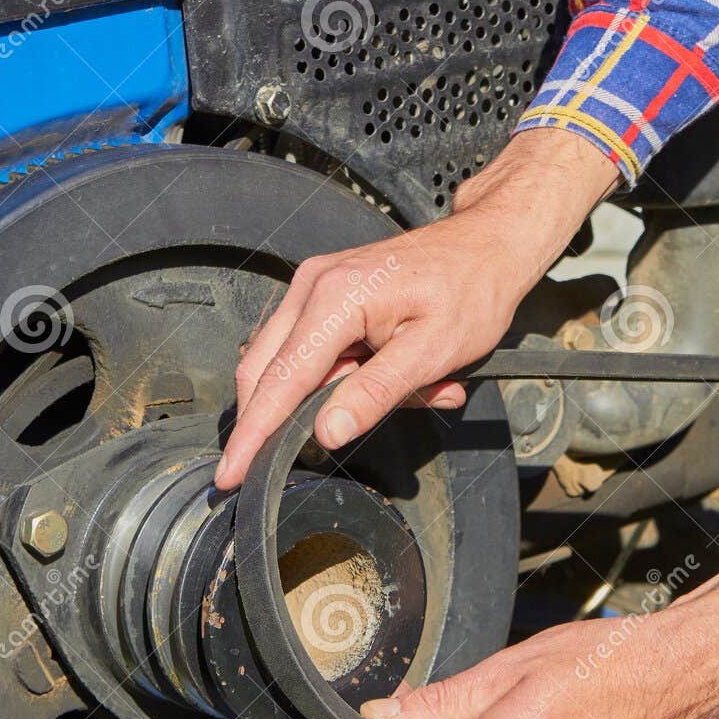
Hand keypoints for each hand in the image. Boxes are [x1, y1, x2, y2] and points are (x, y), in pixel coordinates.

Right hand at [215, 129, 618, 488]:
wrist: (488, 243)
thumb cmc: (471, 291)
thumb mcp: (432, 352)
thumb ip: (376, 393)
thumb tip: (327, 433)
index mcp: (335, 297)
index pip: (280, 379)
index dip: (254, 433)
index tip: (230, 474)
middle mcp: (312, 285)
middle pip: (264, 369)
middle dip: (273, 421)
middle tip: (280, 466)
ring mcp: (314, 286)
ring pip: (287, 362)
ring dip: (327, 397)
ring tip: (413, 392)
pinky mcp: (325, 294)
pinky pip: (312, 349)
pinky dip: (341, 377)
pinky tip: (400, 377)